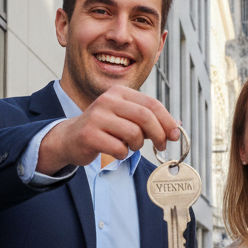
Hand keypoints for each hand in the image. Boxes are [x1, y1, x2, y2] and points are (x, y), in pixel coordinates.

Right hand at [37, 86, 179, 174]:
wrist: (70, 138)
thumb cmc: (104, 129)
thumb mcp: (126, 119)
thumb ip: (150, 121)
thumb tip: (177, 127)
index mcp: (119, 92)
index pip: (151, 104)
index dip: (167, 121)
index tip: (175, 135)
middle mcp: (108, 100)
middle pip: (145, 117)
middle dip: (158, 134)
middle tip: (161, 146)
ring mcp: (97, 117)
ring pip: (133, 133)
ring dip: (137, 145)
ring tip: (129, 146)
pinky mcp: (89, 134)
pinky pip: (119, 148)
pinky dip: (122, 154)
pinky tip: (115, 150)